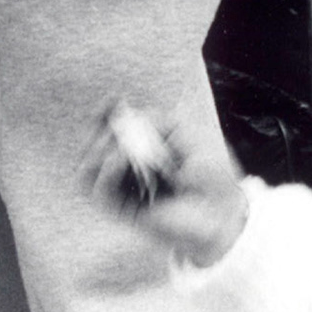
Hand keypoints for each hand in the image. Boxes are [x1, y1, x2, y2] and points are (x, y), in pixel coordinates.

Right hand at [81, 102, 247, 268]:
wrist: (224, 208)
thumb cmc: (213, 173)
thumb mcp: (189, 134)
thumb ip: (158, 121)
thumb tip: (129, 115)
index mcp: (144, 152)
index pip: (110, 133)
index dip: (105, 116)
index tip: (110, 101)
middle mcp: (129, 171)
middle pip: (91, 149)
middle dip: (98, 130)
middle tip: (113, 125)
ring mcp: (123, 192)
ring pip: (87, 170)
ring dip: (100, 150)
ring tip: (123, 145)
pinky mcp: (123, 210)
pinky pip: (99, 189)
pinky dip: (108, 169)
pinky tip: (123, 159)